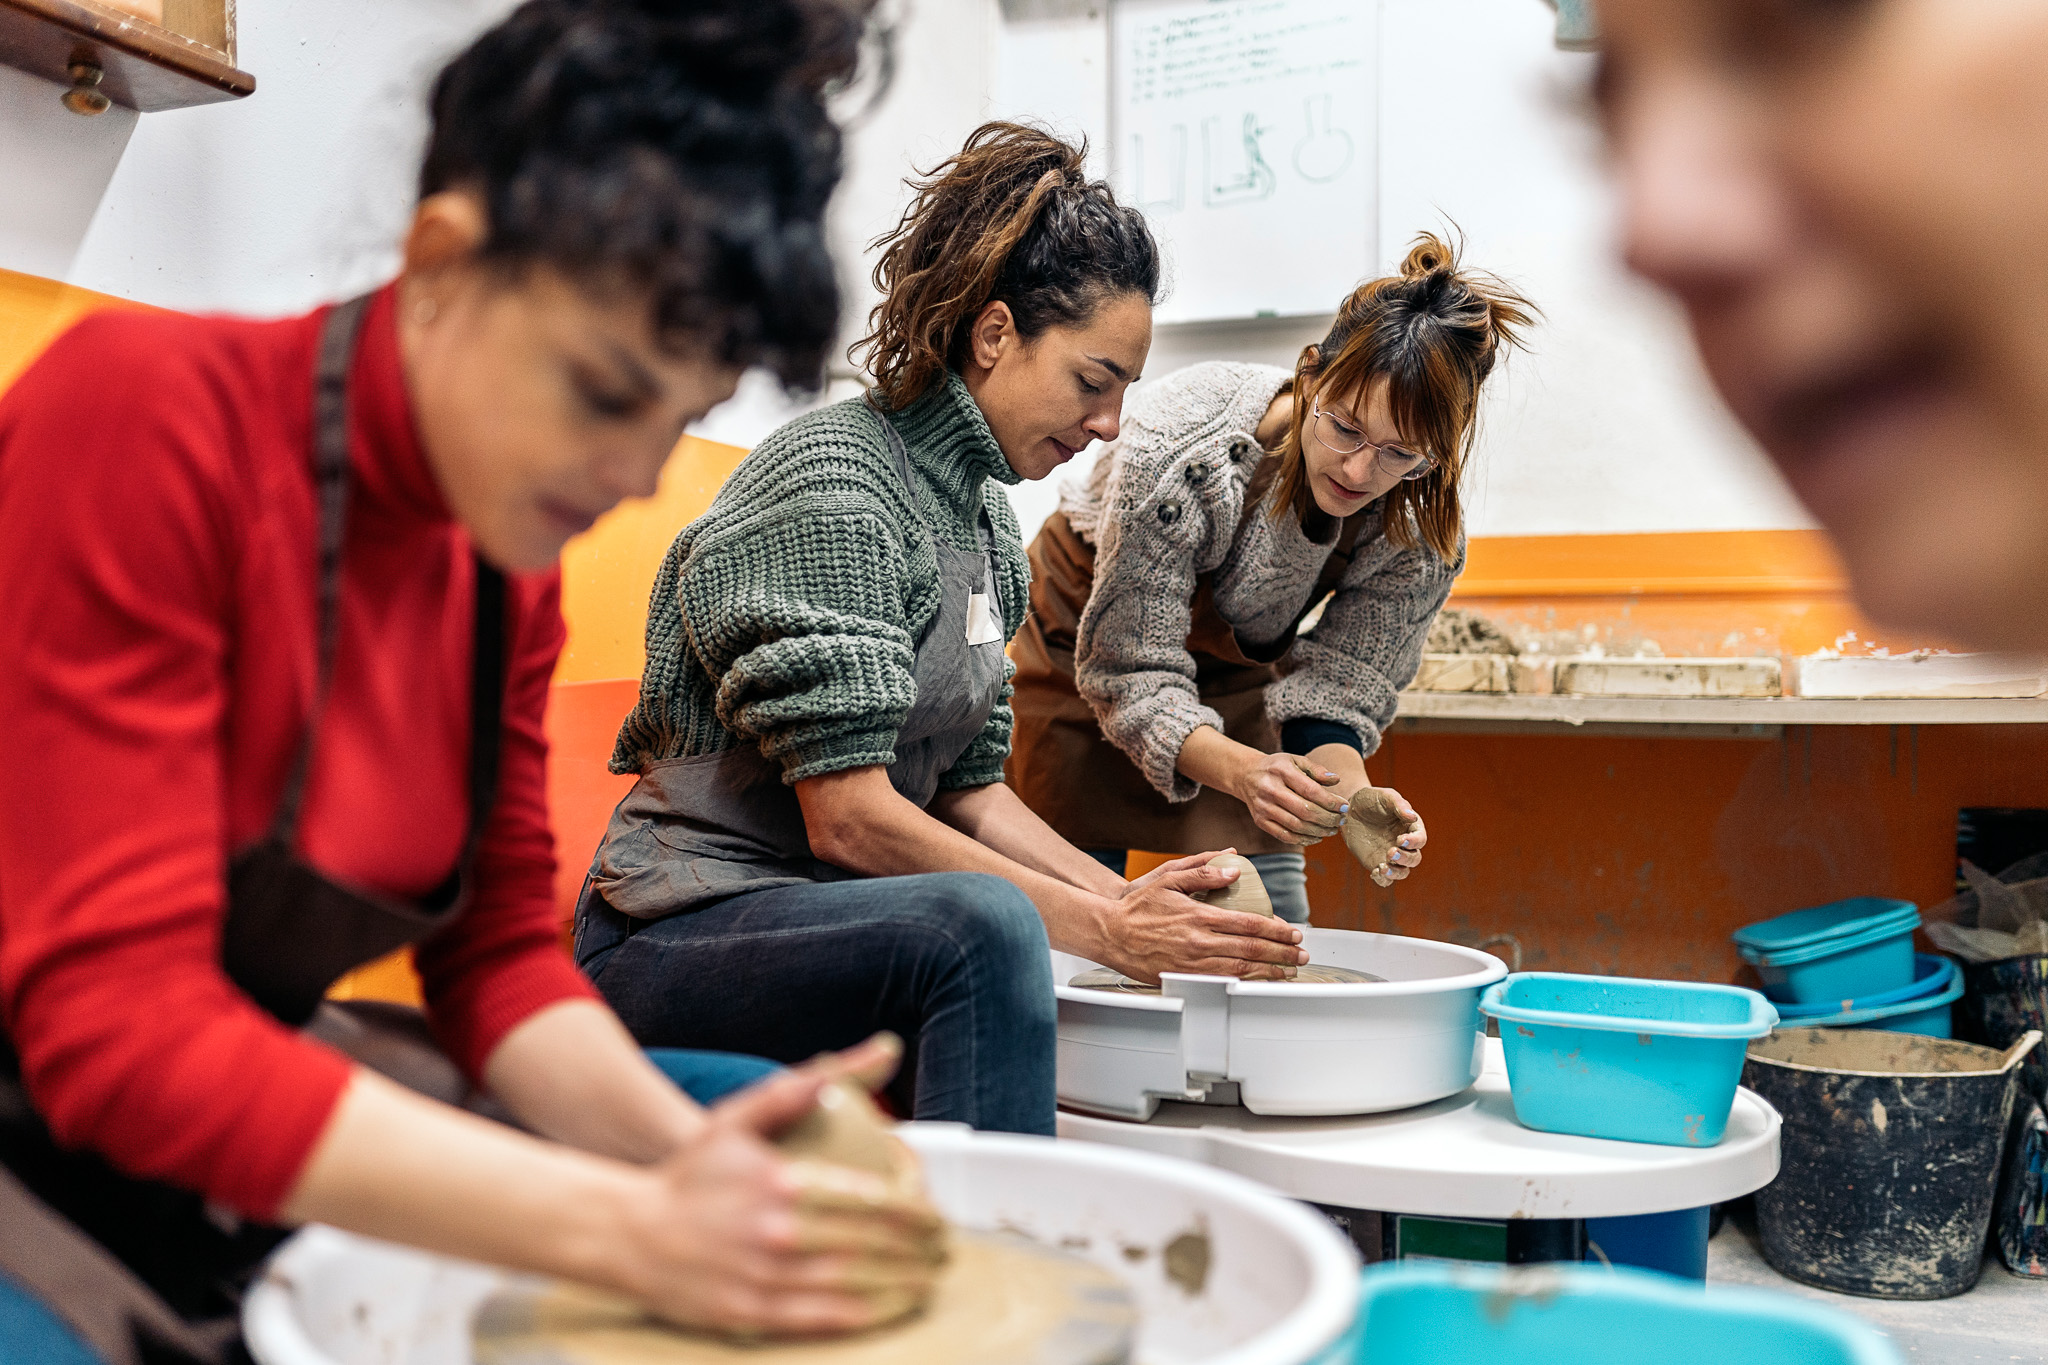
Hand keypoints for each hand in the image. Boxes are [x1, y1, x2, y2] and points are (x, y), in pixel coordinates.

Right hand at [609, 1038, 944, 1337]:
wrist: (627, 1231)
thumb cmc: (688, 1176)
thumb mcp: (736, 1119)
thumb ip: (795, 1090)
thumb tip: (854, 1063)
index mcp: (781, 1182)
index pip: (873, 1200)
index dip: (917, 1212)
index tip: (936, 1216)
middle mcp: (775, 1232)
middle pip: (872, 1245)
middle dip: (919, 1250)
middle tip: (942, 1250)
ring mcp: (762, 1277)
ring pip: (854, 1286)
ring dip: (903, 1285)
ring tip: (927, 1279)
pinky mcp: (749, 1314)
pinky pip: (822, 1320)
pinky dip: (866, 1315)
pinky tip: (889, 1309)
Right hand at [1101, 851, 1307, 983]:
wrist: (1110, 933)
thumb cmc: (1138, 907)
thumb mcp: (1169, 878)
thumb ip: (1203, 872)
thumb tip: (1234, 867)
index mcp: (1199, 916)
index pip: (1249, 924)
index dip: (1276, 930)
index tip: (1293, 932)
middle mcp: (1199, 942)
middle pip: (1251, 950)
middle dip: (1281, 953)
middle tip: (1300, 954)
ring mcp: (1192, 964)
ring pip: (1240, 970)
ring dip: (1269, 971)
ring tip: (1288, 971)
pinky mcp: (1184, 978)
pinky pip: (1222, 983)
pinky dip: (1244, 983)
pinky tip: (1257, 981)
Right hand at [1232, 752, 1349, 845]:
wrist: (1246, 775)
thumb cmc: (1277, 768)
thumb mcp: (1295, 760)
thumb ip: (1316, 769)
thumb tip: (1336, 780)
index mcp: (1281, 771)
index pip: (1310, 790)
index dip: (1331, 802)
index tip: (1345, 806)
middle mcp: (1270, 790)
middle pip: (1305, 811)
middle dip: (1328, 819)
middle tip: (1341, 820)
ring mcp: (1263, 808)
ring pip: (1296, 826)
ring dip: (1319, 831)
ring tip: (1333, 829)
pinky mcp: (1260, 821)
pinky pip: (1285, 836)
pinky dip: (1304, 839)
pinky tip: (1317, 836)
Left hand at [1350, 786, 1425, 883]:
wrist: (1349, 809)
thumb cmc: (1371, 799)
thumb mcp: (1385, 796)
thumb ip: (1399, 805)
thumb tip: (1412, 817)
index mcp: (1410, 828)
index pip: (1420, 839)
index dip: (1414, 842)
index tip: (1401, 839)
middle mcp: (1404, 845)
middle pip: (1414, 859)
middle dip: (1404, 858)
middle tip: (1390, 852)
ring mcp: (1391, 856)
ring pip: (1403, 872)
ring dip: (1396, 873)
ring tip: (1383, 867)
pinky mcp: (1377, 863)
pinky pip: (1385, 878)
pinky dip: (1383, 879)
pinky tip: (1375, 872)